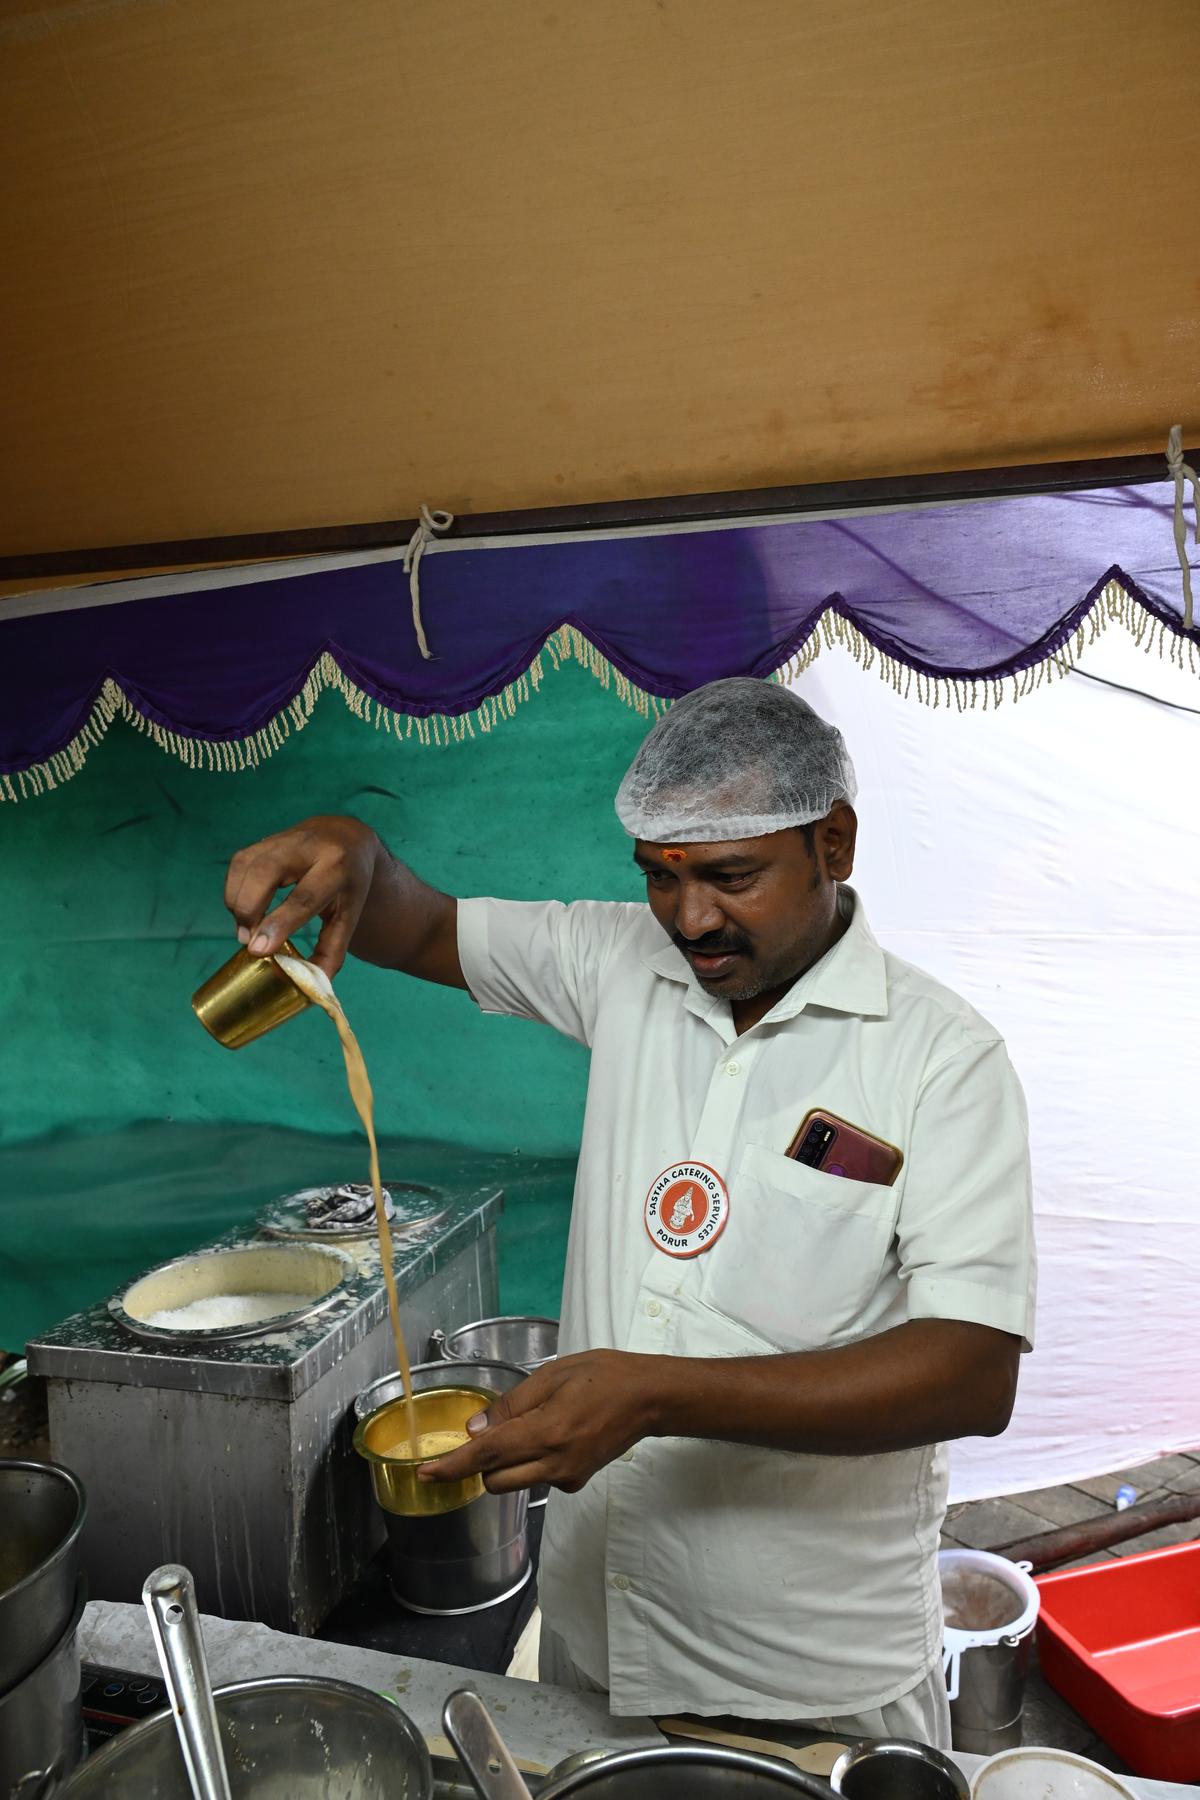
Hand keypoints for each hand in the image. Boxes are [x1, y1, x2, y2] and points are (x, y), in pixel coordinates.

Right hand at [224, 815, 379, 976]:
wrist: (346, 837)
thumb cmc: (348, 884)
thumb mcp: (349, 914)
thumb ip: (332, 949)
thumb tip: (311, 986)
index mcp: (338, 867)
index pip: (304, 896)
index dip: (279, 923)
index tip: (257, 949)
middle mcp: (310, 846)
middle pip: (266, 872)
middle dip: (249, 909)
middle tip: (248, 940)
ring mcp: (284, 838)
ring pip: (247, 865)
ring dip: (237, 901)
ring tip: (247, 928)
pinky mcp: (265, 839)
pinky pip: (239, 862)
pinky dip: (234, 889)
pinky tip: (244, 908)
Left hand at [418, 1351, 666, 1494]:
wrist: (649, 1398)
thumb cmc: (603, 1376)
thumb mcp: (553, 1375)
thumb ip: (512, 1404)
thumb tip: (475, 1429)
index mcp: (547, 1433)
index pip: (487, 1455)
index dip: (452, 1466)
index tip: (425, 1473)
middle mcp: (555, 1464)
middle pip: (495, 1479)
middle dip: (481, 1462)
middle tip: (486, 1431)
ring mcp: (567, 1478)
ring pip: (515, 1482)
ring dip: (505, 1462)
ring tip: (529, 1424)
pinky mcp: (576, 1482)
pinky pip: (538, 1478)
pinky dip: (531, 1461)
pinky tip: (552, 1433)